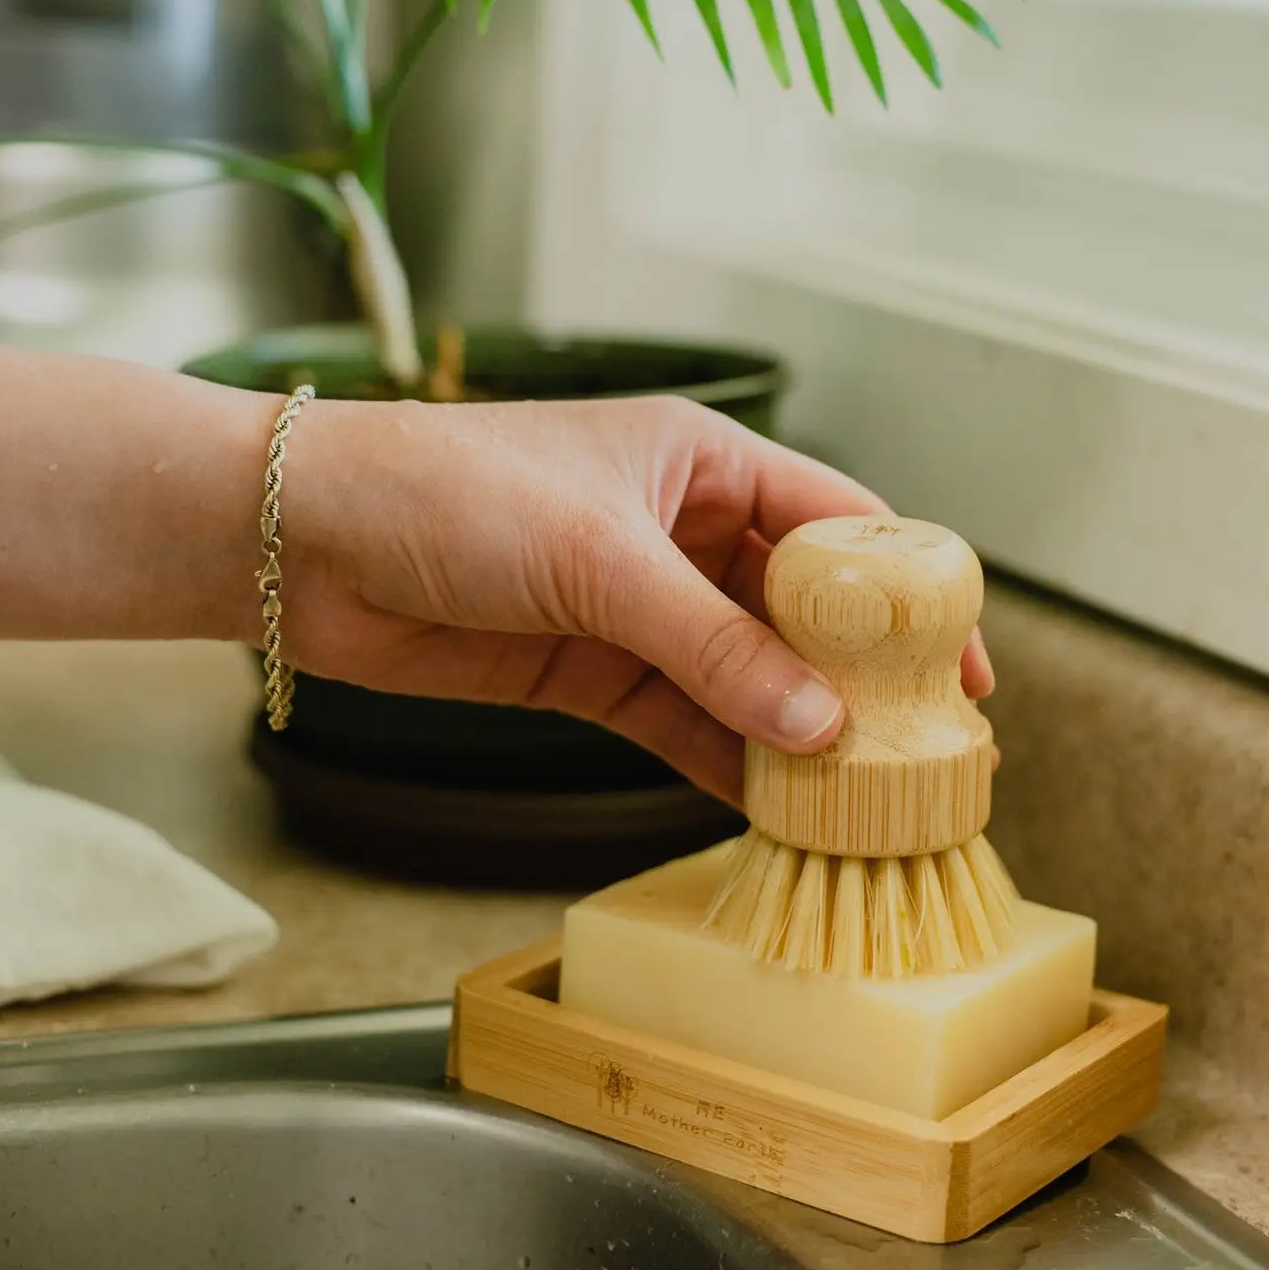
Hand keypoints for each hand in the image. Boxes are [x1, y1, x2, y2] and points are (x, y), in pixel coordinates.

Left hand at [285, 394, 994, 805]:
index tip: (962, 666)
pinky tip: (774, 807)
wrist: (306, 542)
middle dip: (860, 680)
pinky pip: (681, 720)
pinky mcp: (587, 669)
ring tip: (864, 802)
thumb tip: (820, 725)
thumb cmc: (445, 490)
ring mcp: (634, 605)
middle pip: (801, 610)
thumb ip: (713, 646)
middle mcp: (679, 530)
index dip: (908, 593)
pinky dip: (726, 762)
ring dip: (796, 734)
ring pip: (744, 675)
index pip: (838, 523)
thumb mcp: (600, 560)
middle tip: (923, 754)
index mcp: (702, 461)